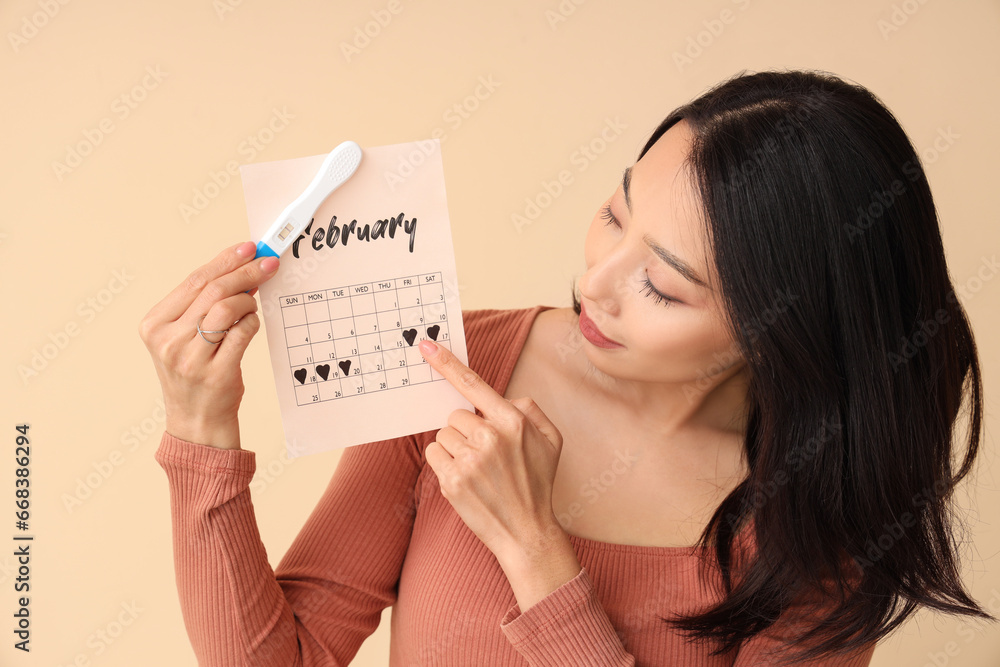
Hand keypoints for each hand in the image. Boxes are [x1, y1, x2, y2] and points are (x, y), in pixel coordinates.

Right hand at [138, 241, 279, 449]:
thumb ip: (205, 304)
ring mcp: (190, 358)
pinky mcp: (216, 373)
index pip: (194, 281)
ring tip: (253, 305)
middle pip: (212, 290)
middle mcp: (167, 340)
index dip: (225, 260)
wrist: (195, 421)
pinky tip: (251, 324)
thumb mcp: (185, 336)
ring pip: (227, 308)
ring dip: (248, 301)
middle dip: (245, 271)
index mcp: (154, 325)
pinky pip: (242, 333)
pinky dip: (252, 323)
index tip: (249, 247)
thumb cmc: (194, 373)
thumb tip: (241, 269)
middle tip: (268, 263)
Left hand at [418, 339, 567, 566]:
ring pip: (443, 434)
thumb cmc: (538, 484)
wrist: (527, 532)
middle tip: (485, 455)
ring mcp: (469, 460)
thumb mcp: (552, 440)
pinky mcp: (452, 480)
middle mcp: (490, 437)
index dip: (447, 363)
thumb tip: (501, 399)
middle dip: (466, 430)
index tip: (426, 346)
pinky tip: (466, 479)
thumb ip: (529, 410)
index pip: (474, 385)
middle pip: (456, 415)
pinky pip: (434, 453)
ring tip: (478, 470)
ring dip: (455, 447)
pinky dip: (444, 462)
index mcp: (513, 422)